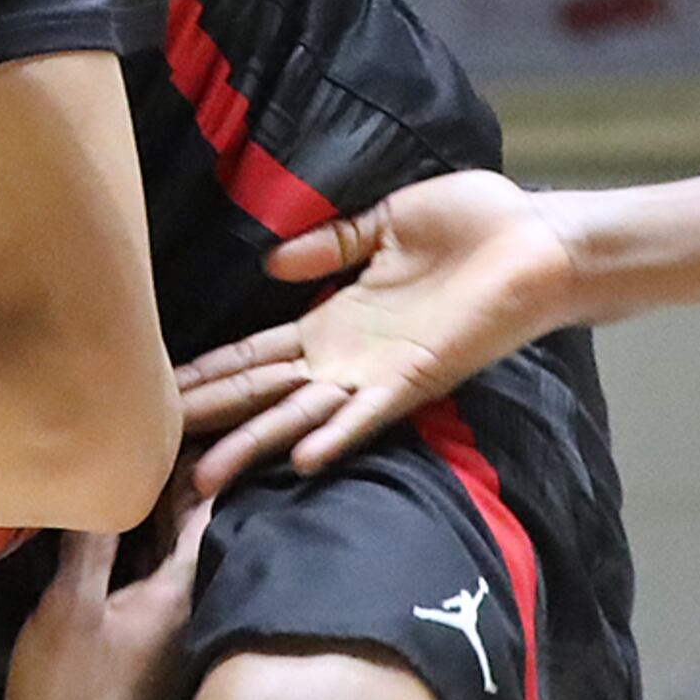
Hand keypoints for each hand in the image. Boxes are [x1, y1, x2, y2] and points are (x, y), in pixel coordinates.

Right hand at [173, 170, 578, 498]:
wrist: (542, 239)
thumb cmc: (475, 225)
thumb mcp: (387, 222)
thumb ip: (331, 245)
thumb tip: (271, 262)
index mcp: (338, 319)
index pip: (258, 351)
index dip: (210, 369)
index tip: (160, 390)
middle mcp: (349, 357)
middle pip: (264, 393)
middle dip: (213, 418)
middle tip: (157, 451)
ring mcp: (380, 374)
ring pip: (301, 416)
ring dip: (255, 445)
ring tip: (205, 478)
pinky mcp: (418, 378)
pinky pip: (369, 416)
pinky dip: (334, 436)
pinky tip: (298, 460)